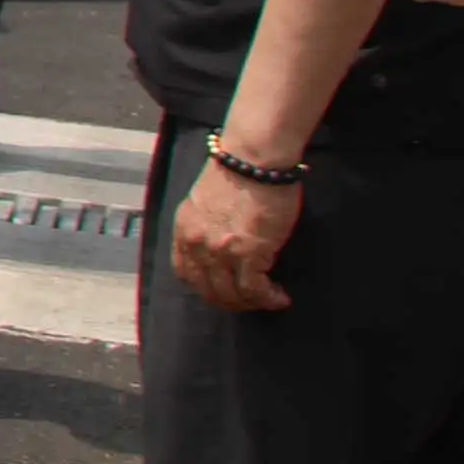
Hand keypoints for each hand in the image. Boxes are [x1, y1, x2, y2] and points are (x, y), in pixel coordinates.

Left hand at [171, 151, 299, 312]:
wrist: (253, 160)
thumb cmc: (238, 173)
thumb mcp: (206, 203)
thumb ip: (207, 229)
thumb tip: (222, 250)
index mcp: (184, 230)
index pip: (185, 273)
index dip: (205, 288)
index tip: (224, 291)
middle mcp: (196, 244)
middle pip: (207, 290)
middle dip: (230, 302)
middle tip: (250, 302)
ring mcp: (220, 251)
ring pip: (231, 295)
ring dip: (251, 303)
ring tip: (268, 299)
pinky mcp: (248, 253)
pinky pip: (254, 289)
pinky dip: (268, 298)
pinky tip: (279, 297)